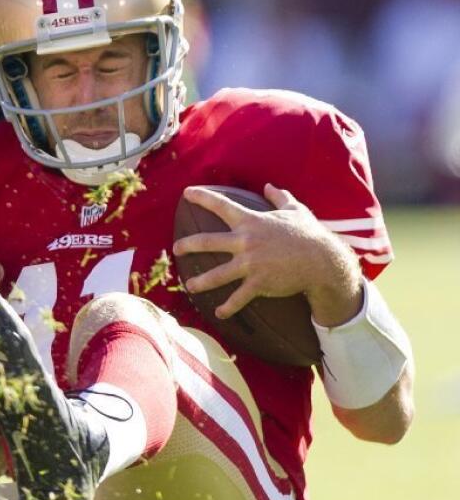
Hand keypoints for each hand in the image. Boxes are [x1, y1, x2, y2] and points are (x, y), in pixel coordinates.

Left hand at [173, 184, 362, 323]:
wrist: (323, 261)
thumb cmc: (309, 234)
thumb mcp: (296, 210)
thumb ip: (280, 197)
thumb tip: (269, 186)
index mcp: (252, 221)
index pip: (221, 205)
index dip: (202, 197)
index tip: (186, 193)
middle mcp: (246, 241)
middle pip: (207, 241)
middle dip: (187, 245)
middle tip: (176, 249)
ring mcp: (250, 263)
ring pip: (216, 275)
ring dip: (200, 282)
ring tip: (190, 286)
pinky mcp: (258, 283)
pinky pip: (238, 298)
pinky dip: (228, 307)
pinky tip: (218, 313)